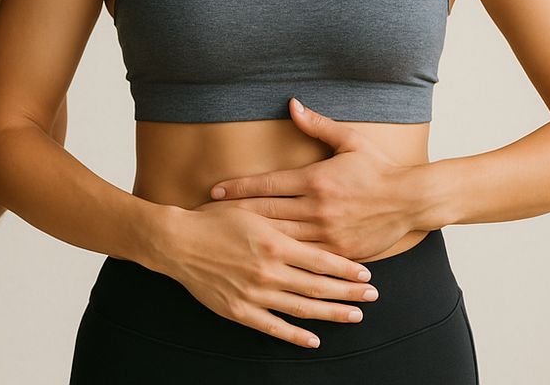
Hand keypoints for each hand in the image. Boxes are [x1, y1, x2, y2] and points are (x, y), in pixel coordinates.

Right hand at [153, 199, 377, 348]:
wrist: (177, 242)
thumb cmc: (213, 220)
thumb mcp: (250, 209)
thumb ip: (281, 217)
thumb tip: (311, 218)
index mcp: (273, 243)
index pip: (321, 260)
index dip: (347, 269)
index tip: (366, 274)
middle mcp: (268, 271)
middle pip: (319, 286)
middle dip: (349, 293)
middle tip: (372, 297)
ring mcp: (255, 293)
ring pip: (302, 308)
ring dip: (331, 314)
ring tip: (354, 316)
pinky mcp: (239, 311)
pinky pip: (274, 327)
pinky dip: (295, 336)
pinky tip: (314, 340)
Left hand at [210, 99, 420, 259]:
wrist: (413, 200)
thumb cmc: (379, 169)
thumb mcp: (350, 141)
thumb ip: (318, 125)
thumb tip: (292, 103)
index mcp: (315, 180)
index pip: (267, 184)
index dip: (237, 188)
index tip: (214, 191)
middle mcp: (317, 208)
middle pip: (266, 213)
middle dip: (235, 215)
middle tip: (208, 217)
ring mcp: (327, 232)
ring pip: (281, 238)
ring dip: (252, 238)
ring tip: (227, 241)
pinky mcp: (339, 251)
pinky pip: (305, 257)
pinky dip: (283, 258)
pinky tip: (264, 260)